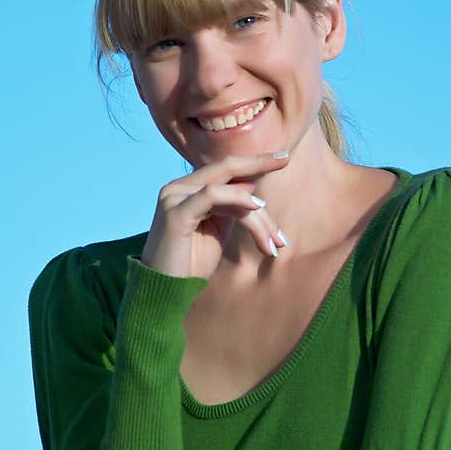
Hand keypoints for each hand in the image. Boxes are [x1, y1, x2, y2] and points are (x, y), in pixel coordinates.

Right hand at [140, 152, 290, 278]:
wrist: (165, 291)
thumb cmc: (191, 263)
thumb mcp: (219, 230)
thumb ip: (233, 208)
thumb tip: (254, 189)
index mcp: (188, 189)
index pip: (225, 170)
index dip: (254, 163)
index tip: (283, 158)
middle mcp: (179, 187)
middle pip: (226, 167)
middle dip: (258, 162)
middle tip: (286, 158)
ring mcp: (174, 197)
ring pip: (227, 188)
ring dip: (259, 214)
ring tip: (275, 241)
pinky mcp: (175, 212)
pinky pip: (212, 195)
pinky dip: (237, 199)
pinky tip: (257, 208)